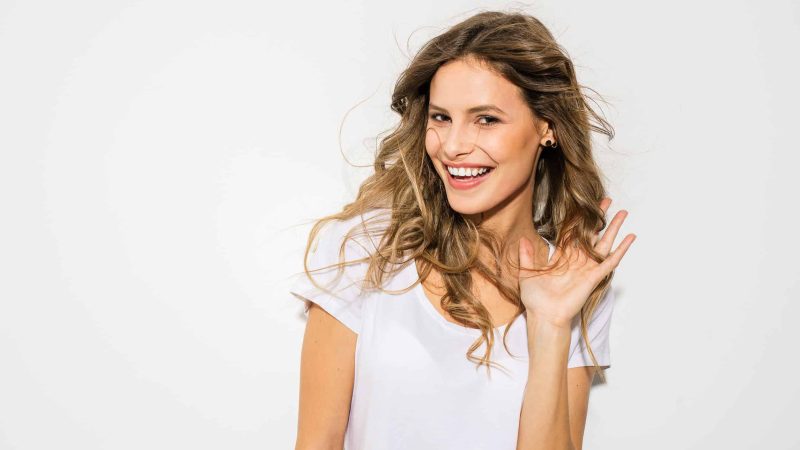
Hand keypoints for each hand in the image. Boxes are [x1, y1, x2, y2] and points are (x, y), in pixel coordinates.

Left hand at [518, 198, 635, 328]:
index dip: (578, 219)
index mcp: (561, 257)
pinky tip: (630, 237)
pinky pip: (610, 261)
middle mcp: (576, 260)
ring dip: (614, 228)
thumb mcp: (526, 273)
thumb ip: (526, 256)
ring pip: (604, 243)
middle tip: (607, 200)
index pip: (572, 233)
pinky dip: (621, 249)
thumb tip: (522, 239)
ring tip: (623, 213)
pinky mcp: (594, 277)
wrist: (544, 315)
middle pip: (591, 233)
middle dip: (599, 217)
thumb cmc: (535, 298)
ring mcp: (587, 267)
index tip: (584, 205)